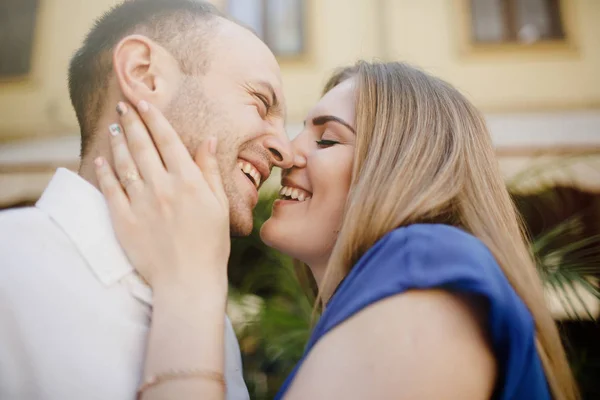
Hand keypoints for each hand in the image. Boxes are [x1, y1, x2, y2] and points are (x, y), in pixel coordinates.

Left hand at [94, 101, 229, 291]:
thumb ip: (210, 171)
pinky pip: (110, 190)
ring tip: (114, 126)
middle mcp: (162, 186)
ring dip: (118, 140)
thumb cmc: (210, 245)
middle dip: (131, 121)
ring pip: (124, 162)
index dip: (154, 118)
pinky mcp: (123, 220)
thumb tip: (209, 139)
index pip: (167, 140)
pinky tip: (102, 158)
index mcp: (187, 181)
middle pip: (142, 145)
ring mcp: (140, 203)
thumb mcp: (219, 206)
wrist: (187, 281)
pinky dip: (105, 171)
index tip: (144, 101)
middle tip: (123, 105)